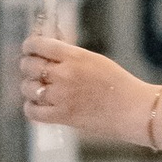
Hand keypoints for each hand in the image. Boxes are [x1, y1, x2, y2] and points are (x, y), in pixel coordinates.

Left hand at [21, 33, 159, 141]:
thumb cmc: (119, 84)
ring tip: (37, 88)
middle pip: (29, 66)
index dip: (29, 46)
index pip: (39, 45)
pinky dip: (31, 107)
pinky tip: (37, 104)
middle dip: (28, 66)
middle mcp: (65, 74)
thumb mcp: (95, 60)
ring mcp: (62, 96)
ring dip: (30, 87)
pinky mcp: (62, 116)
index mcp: (75, 56)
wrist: (133, 110)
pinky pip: (33, 111)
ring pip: (28, 88)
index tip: (29, 49)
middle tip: (33, 69)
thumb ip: (70, 56)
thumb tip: (48, 53)